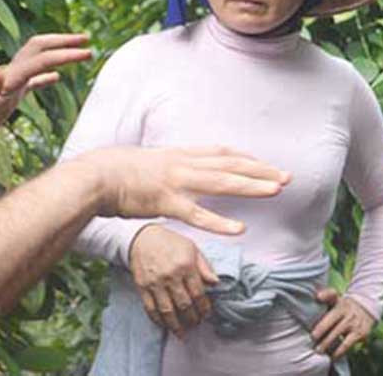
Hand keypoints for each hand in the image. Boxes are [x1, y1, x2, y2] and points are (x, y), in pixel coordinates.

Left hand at [0, 33, 90, 148]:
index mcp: (9, 77)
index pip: (42, 58)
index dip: (65, 54)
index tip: (87, 52)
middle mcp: (11, 75)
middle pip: (41, 48)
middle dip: (63, 42)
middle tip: (86, 39)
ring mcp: (11, 84)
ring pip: (39, 60)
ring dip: (58, 53)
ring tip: (79, 50)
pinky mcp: (9, 96)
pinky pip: (33, 81)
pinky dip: (47, 75)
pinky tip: (56, 78)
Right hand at [75, 145, 289, 233]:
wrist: (94, 177)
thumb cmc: (113, 171)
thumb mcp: (143, 161)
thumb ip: (162, 165)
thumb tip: (168, 169)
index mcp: (177, 154)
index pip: (219, 152)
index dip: (245, 158)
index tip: (265, 163)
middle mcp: (182, 163)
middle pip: (229, 164)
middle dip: (260, 169)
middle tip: (288, 177)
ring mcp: (175, 182)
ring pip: (221, 182)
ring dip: (251, 185)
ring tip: (276, 190)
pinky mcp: (165, 203)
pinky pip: (197, 214)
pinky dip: (219, 221)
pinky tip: (239, 229)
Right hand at [129, 225, 217, 337]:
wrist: (141, 237)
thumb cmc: (169, 242)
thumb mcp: (191, 248)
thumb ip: (204, 266)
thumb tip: (216, 283)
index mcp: (185, 265)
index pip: (198, 294)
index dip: (204, 308)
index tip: (206, 313)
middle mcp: (170, 275)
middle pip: (184, 305)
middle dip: (192, 319)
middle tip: (196, 323)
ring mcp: (155, 282)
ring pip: (168, 311)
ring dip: (176, 325)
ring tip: (182, 332)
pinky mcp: (142, 287)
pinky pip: (151, 309)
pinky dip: (158, 320)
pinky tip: (165, 325)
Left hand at [311, 289, 373, 359]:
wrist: (365, 308)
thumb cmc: (344, 304)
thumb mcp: (336, 297)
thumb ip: (327, 295)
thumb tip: (317, 296)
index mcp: (341, 307)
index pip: (331, 318)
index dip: (322, 328)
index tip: (313, 336)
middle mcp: (349, 318)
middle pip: (336, 331)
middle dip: (325, 341)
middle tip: (315, 347)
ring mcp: (356, 327)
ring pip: (343, 341)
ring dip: (332, 347)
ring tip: (321, 352)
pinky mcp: (361, 335)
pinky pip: (349, 345)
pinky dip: (341, 351)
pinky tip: (333, 356)